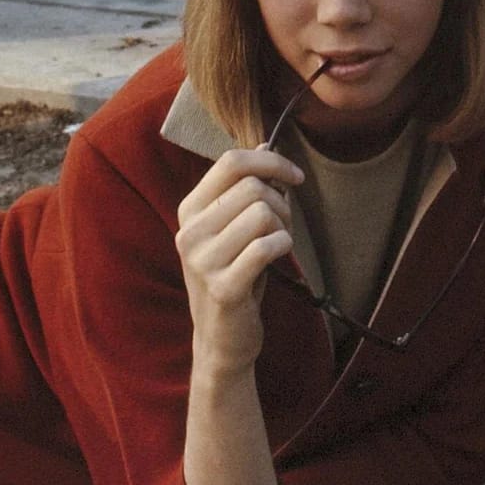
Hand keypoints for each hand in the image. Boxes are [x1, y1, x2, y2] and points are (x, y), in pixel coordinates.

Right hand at [175, 146, 303, 375]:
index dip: (270, 161)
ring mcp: (202, 261)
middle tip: (283, 225)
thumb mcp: (233, 228)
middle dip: (280, 202)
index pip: (230, 162)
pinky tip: (279, 258)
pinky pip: (266, 247)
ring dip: (282, 227)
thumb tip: (265, 144)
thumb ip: (243, 188)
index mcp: (190, 209)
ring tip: (277, 245)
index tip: (295, 176)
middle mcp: (190, 232)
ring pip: (261, 214)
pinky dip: (282, 246)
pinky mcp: (222, 287)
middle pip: (252, 187)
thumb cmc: (234, 275)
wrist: (222, 340)